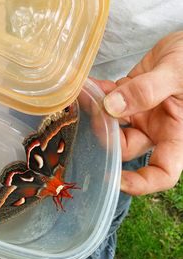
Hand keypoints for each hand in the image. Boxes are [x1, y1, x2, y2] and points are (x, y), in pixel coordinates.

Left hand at [94, 31, 182, 195]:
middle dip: (106, 135)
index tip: (114, 179)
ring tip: (84, 97)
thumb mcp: (177, 75)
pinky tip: (88, 85)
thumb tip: (112, 108)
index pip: (162, 172)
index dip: (140, 183)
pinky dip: (98, 93)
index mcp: (176, 133)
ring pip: (112, 124)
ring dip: (97, 111)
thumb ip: (147, 91)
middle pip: (125, 146)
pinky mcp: (128, 96)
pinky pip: (109, 99)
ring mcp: (141, 112)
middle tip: (91, 114)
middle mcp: (156, 128)